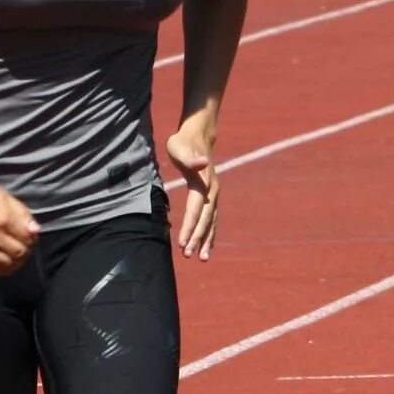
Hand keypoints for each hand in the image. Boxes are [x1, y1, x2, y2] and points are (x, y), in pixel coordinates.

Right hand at [0, 169, 38, 275]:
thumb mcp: (6, 197)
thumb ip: (23, 215)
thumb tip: (35, 231)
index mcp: (5, 219)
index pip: (27, 239)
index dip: (32, 240)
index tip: (30, 237)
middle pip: (18, 253)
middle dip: (25, 251)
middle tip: (23, 247)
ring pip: (5, 264)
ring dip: (15, 262)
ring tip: (15, 257)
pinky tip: (3, 264)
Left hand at [164, 119, 221, 258]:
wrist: (198, 136)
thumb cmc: (183, 142)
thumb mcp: (180, 147)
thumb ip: (190, 158)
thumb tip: (202, 162)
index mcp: (203, 183)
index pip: (196, 210)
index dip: (190, 227)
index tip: (182, 243)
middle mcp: (212, 191)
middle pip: (205, 219)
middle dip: (197, 238)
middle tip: (188, 255)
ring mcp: (214, 194)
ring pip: (212, 221)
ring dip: (206, 240)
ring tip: (201, 258)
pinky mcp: (211, 196)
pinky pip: (212, 218)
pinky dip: (210, 232)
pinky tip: (206, 245)